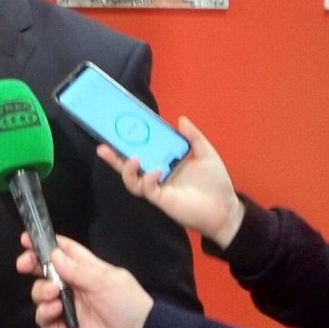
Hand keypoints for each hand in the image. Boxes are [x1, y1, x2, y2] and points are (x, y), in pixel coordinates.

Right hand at [17, 233, 149, 327]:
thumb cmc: (127, 303)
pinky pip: (44, 318)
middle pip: (46, 271)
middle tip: (24, 265)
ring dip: (41, 290)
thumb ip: (77, 268)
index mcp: (87, 269)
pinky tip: (56, 310)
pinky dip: (44, 312)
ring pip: (41, 293)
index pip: (64, 251)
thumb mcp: (106, 280)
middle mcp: (74, 286)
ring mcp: (68, 307)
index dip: (45, 243)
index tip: (26, 239)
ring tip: (53, 294)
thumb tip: (53, 255)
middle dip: (32, 265)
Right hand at [96, 116, 244, 248]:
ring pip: (132, 180)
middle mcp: (157, 174)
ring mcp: (157, 188)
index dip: (130, 141)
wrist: (226, 208)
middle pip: (129, 165)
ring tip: (133, 158)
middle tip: (102, 147)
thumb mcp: (205, 153)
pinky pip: (147, 190)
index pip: (143, 149)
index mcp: (164, 161)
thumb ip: (193, 137)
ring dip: (127, 169)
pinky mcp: (161, 200)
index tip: (119, 129)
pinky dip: (148, 179)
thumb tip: (180, 119)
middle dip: (114, 157)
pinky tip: (156, 171)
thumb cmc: (216, 182)